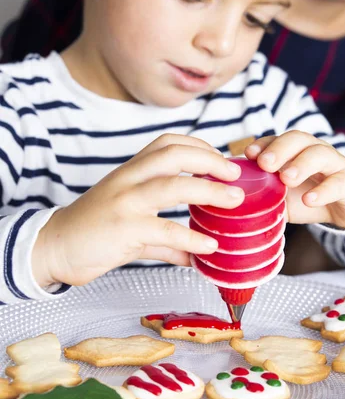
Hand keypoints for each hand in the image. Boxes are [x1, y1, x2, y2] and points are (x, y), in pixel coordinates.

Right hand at [32, 134, 243, 287]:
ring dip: (209, 192)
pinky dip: (190, 239)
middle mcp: (128, 180)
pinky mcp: (124, 230)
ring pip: (173, 186)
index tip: (221, 160)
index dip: (199, 146)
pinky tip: (208, 247)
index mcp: (130, 171)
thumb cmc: (93, 230)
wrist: (54, 246)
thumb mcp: (130, 223)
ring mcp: (125, 202)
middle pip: (174, 155)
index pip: (167, 143)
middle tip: (236, 176)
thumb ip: (164, 237)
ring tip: (234, 202)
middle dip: (210, 161)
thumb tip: (193, 254)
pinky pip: (165, 230)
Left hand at [245, 131, 344, 228]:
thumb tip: (231, 204)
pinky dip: (323, 191)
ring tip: (287, 179)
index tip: (248, 154)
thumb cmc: (310, 196)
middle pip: (298, 139)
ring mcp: (334, 165)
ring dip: (301, 164)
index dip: (263, 144)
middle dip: (280, 148)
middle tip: (265, 164)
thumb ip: (262, 196)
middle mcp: (314, 151)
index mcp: (295, 152)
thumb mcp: (283, 198)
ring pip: (319, 154)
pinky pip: (338, 182)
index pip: (278, 139)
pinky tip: (309, 199)